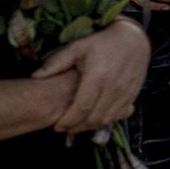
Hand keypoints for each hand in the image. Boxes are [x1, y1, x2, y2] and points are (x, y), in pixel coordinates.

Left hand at [33, 19, 149, 132]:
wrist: (134, 39)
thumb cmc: (103, 43)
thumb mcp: (77, 47)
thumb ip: (56, 62)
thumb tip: (35, 76)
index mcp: (98, 76)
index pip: (82, 107)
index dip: (68, 120)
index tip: (57, 126)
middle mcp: (113, 87)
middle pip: (94, 117)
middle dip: (77, 127)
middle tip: (65, 128)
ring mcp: (125, 93)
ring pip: (107, 119)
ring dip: (91, 126)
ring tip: (78, 126)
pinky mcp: (133, 95)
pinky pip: (119, 115)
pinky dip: (106, 121)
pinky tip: (95, 119)